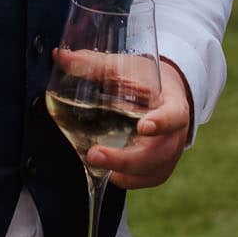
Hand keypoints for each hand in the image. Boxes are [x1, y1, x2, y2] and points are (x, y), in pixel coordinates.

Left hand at [86, 58, 192, 189]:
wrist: (166, 93)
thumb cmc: (144, 78)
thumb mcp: (124, 67)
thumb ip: (93, 64)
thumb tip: (60, 56)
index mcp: (174, 105)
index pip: (174, 116)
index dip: (162, 122)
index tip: (143, 126)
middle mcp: (177, 133)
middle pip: (158, 153)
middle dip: (126, 158)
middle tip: (94, 154)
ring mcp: (172, 154)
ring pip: (151, 171)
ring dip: (122, 170)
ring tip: (93, 161)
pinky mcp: (162, 168)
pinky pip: (147, 180)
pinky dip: (127, 179)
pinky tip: (108, 172)